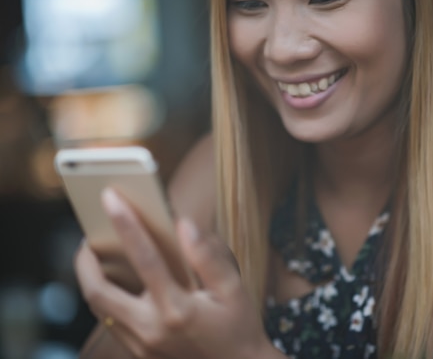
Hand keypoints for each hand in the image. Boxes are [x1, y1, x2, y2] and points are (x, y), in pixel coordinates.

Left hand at [75, 188, 280, 358]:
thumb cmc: (238, 327)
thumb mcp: (233, 289)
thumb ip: (208, 256)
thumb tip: (183, 224)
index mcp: (177, 310)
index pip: (145, 259)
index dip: (127, 225)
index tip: (112, 199)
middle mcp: (151, 329)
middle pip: (98, 292)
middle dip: (85, 262)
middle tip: (86, 239)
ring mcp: (141, 345)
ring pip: (100, 309)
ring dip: (93, 280)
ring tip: (96, 257)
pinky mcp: (139, 353)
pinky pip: (111, 321)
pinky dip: (107, 299)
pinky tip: (117, 283)